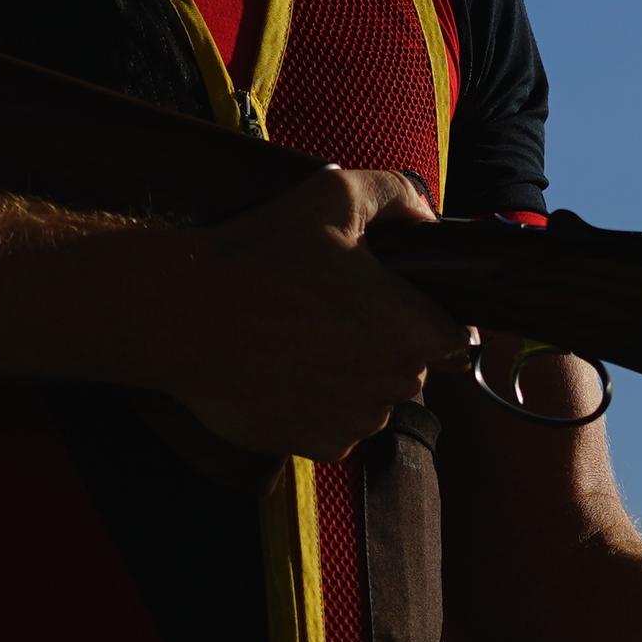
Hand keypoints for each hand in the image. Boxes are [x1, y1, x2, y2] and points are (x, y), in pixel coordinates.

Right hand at [136, 167, 476, 460]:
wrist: (183, 315)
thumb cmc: (263, 255)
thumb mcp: (336, 194)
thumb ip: (397, 195)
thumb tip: (425, 215)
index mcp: (413, 330)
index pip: (457, 337)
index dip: (429, 316)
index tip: (394, 302)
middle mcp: (396, 386)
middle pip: (412, 366)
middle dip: (385, 341)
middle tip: (333, 308)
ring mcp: (356, 422)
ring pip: (373, 398)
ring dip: (353, 374)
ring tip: (302, 337)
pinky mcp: (317, 447)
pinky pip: (337, 424)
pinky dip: (320, 403)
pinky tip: (285, 368)